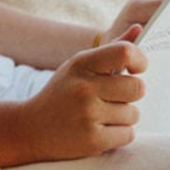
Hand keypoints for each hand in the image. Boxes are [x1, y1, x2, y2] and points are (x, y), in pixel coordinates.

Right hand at [16, 25, 147, 162]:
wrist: (30, 130)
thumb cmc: (61, 95)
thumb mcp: (78, 68)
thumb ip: (110, 50)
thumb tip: (139, 28)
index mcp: (81, 65)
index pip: (126, 53)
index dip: (140, 61)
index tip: (135, 70)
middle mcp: (84, 88)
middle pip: (137, 88)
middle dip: (131, 95)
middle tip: (114, 99)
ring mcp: (87, 115)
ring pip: (133, 114)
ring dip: (123, 118)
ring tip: (100, 117)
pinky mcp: (92, 140)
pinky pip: (128, 135)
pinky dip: (119, 135)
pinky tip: (100, 131)